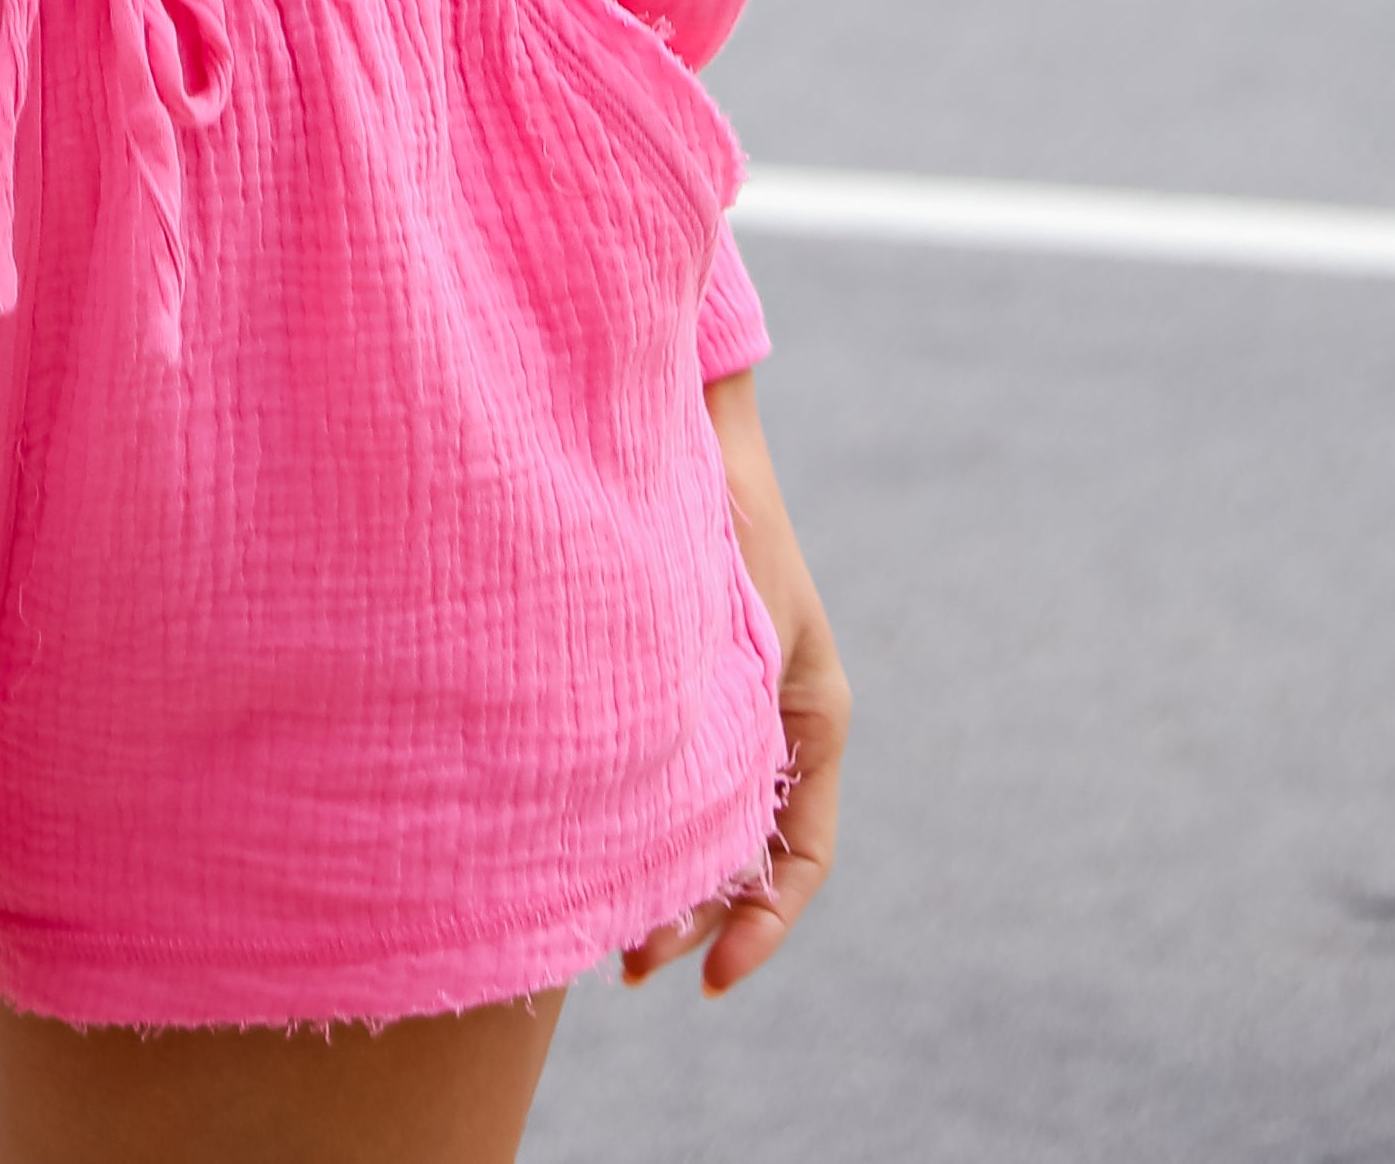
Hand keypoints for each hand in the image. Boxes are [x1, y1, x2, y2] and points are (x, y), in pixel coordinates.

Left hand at [622, 367, 849, 999]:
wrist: (681, 418)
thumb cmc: (717, 508)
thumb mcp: (738, 623)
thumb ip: (731, 711)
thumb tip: (704, 832)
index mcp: (812, 714)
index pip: (803, 852)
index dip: (763, 924)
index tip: (711, 977)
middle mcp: (770, 717)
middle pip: (743, 851)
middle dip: (692, 916)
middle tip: (625, 963)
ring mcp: (721, 700)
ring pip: (699, 821)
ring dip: (659, 878)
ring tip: (600, 933)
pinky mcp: (668, 678)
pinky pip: (662, 775)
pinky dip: (636, 821)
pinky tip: (582, 845)